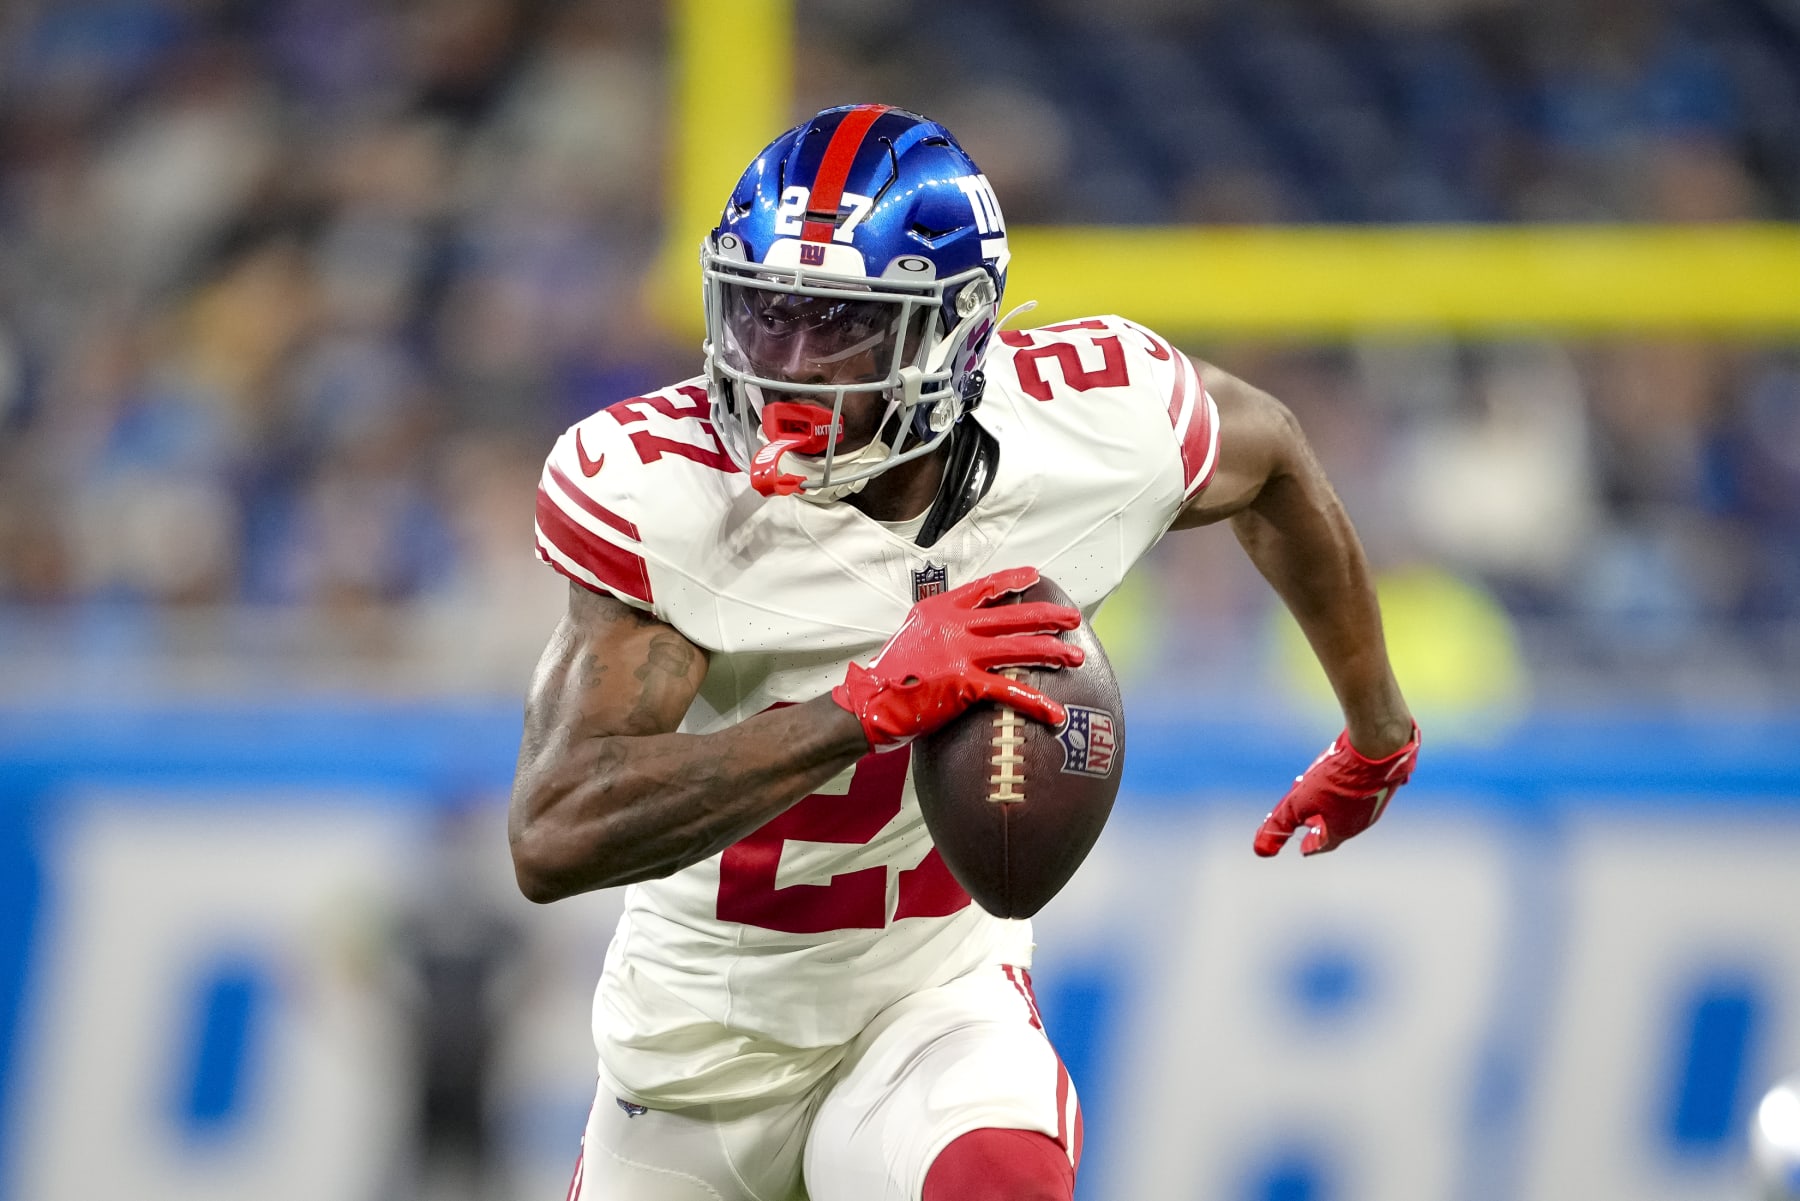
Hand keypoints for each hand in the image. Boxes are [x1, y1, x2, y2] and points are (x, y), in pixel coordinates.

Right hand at [831, 566, 1083, 749]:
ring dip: (1052, 652)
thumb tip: (967, 625)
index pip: (985, 587)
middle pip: (1013, 616)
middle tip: (1073, 619)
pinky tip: (1055, 712)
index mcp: (942, 609)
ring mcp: (961, 654)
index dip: (1014, 580)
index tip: (1035, 576)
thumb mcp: (914, 631)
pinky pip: (1009, 691)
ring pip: (1018, 648)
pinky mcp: (965, 685)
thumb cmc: (891, 670)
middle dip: (1048, 617)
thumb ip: (942, 624)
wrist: (872, 699)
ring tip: (1075, 658)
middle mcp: (955, 626)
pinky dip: (1035, 702)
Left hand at [1254, 723, 1419, 856]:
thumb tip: (1260, 850)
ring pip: (1352, 807)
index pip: (1324, 844)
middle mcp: (1364, 818)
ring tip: (1322, 797)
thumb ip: (1281, 823)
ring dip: (1336, 806)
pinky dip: (1355, 790)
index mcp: (1344, 828)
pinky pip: (1369, 789)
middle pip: (1338, 825)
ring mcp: (1379, 799)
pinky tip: (1357, 783)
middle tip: (1307, 822)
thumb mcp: (1301, 800)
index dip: (1311, 846)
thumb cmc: (1340, 776)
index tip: (1303, 850)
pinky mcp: (1387, 780)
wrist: (1380, 747)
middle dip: (1321, 824)